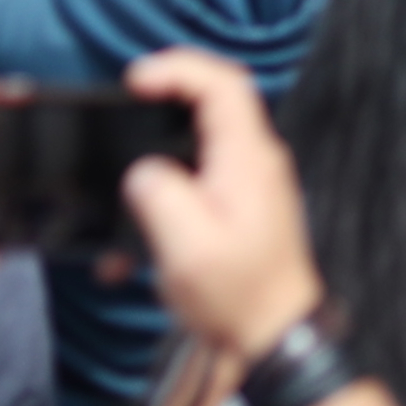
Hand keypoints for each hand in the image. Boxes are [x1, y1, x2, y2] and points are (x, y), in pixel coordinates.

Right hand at [120, 52, 325, 361]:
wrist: (274, 337)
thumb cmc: (238, 297)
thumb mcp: (187, 248)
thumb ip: (160, 196)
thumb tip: (143, 172)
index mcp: (248, 160)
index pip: (222, 85)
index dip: (178, 68)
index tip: (136, 78)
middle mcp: (257, 162)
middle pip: (217, 101)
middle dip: (171, 91)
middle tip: (131, 99)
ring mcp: (252, 183)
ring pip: (208, 135)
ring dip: (168, 135)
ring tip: (132, 146)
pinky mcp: (243, 207)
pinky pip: (206, 171)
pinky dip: (174, 177)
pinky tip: (148, 209)